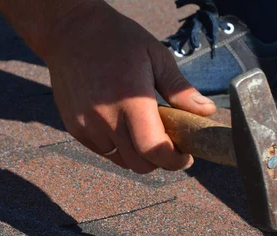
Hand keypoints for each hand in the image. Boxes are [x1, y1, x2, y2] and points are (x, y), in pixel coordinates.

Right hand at [42, 1, 214, 172]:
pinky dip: (119, 147)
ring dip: (139, 155)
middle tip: (171, 145)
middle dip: (160, 160)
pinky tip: (124, 125)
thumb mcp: (157, 57)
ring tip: (146, 131)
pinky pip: (104, 152)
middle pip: (140, 164)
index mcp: (131, 101)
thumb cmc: (118, 40)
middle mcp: (106, 118)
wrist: (70, 31)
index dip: (174, 161)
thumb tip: (206, 111)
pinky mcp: (75, 128)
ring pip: (122, 161)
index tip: (186, 157)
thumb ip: (180, 89)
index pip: (154, 149)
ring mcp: (87, 126)